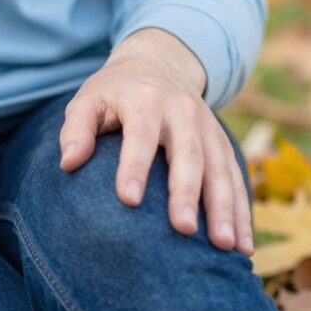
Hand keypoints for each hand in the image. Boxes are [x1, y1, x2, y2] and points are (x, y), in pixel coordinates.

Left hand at [57, 28, 253, 256]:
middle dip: (186, 192)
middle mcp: (181, 111)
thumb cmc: (114, 92)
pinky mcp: (223, 142)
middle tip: (182, 229)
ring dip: (225, 208)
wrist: (159, 64)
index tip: (127, 199)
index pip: (140, 135)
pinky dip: (242, 211)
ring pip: (219, 168)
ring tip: (225, 246)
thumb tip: (68, 163)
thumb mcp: (88, 100)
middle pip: (188, 153)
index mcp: (144, 100)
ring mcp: (207, 127)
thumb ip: (76, 129)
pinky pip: (236, 177)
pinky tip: (243, 245)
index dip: (134, 166)